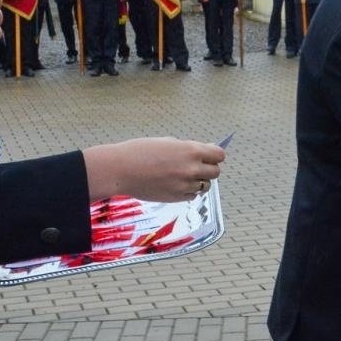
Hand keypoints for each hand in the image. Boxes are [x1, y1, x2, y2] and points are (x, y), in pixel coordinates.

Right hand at [83, 138, 226, 202]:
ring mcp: (185, 185)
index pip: (219, 155)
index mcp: (191, 151)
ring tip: (186, 176)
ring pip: (205, 185)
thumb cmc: (140, 152)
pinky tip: (177, 185)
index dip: (215, 155)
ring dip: (199, 181)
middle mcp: (192, 169)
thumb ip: (188, 149)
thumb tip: (204, 152)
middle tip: (198, 166)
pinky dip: (189, 191)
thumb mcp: (168, 143)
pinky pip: (192, 195)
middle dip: (209, 168)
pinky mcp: (177, 198)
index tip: (210, 155)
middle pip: (215, 172)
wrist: (121, 170)